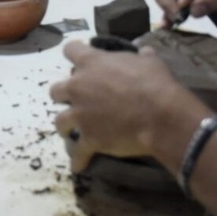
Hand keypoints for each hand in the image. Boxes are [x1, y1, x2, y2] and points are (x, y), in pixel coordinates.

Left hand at [50, 42, 209, 172]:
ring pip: (59, 121)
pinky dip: (78, 160)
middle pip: (56, 90)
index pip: (70, 50)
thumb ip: (142, 56)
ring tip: (72, 131)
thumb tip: (145, 50)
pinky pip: (77, 153)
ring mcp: (80, 114)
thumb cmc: (156, 84)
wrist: (160, 116)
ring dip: (66, 125)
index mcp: (92, 63)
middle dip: (64, 96)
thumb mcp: (151, 63)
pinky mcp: (88, 138)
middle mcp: (79, 87)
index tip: (78, 60)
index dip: (74, 54)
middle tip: (77, 101)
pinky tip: (79, 165)